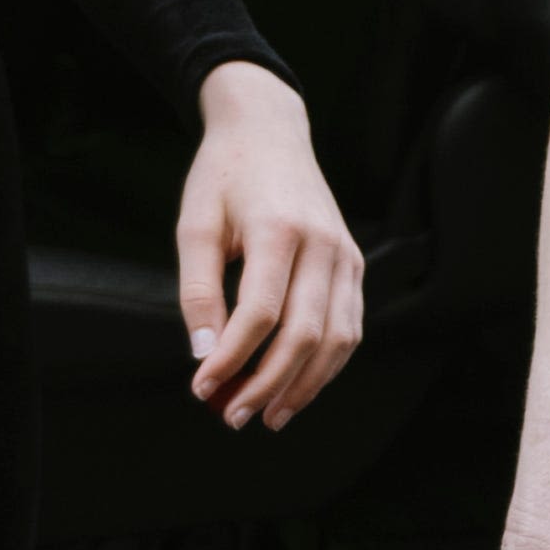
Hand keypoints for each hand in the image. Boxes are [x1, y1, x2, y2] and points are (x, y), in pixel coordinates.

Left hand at [177, 63, 366, 432]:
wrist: (270, 132)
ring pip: (336, 339)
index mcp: (279, 228)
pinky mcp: (354, 265)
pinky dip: (327, 365)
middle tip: (235, 416)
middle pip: (305, 334)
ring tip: (270, 415)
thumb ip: (198, 290)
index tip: (203, 388)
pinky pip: (349, 327)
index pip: (261, 312)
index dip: (233, 358)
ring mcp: (345, 255)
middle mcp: (323, 244)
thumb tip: (204, 354)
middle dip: (269, 384)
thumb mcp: (195, 224)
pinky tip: (298, 386)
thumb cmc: (226, 176)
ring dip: (304, 386)